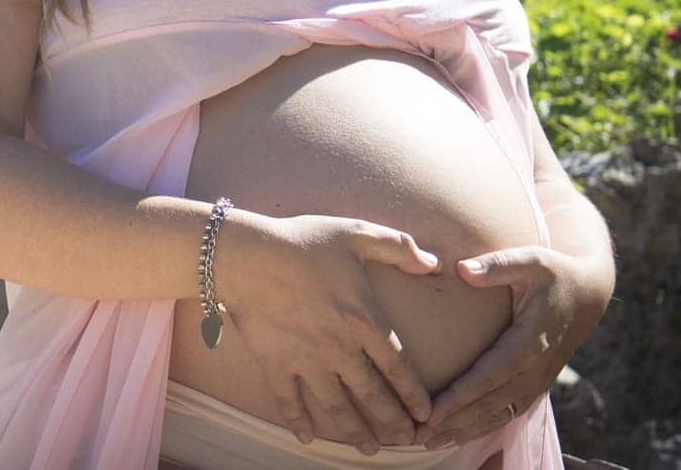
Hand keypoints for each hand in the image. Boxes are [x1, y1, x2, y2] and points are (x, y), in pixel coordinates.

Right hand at [223, 211, 443, 454]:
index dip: (414, 395)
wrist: (247, 255)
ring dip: (356, 431)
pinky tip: (307, 438)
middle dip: (393, 422)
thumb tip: (432, 262)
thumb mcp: (356, 233)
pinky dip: (298, 420)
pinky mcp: (276, 363)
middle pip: (373, 395)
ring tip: (370, 449)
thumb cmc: (302, 241)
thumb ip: (398, 247)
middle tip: (406, 441)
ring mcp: (306, 360)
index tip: (426, 415)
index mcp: (364, 320)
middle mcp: (340, 349)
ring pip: (337, 406)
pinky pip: (289, 400)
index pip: (398, 367)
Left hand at [411, 247, 612, 449]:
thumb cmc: (555, 274)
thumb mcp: (531, 260)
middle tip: (417, 436)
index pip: (489, 375)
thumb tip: (462, 269)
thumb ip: (498, 265)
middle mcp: (534, 369)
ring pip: (498, 414)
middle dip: (453, 422)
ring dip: (464, 431)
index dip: (460, 397)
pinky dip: (481, 427)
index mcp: (530, 342)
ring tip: (428, 443)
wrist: (589, 294)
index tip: (431, 413)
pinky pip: (506, 412)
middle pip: (489, 404)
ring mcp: (536, 381)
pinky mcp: (534, 384)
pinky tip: (455, 435)